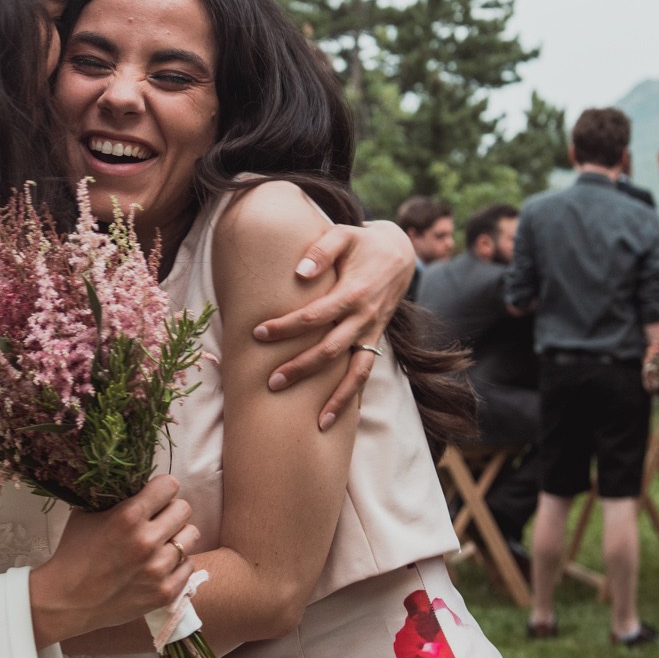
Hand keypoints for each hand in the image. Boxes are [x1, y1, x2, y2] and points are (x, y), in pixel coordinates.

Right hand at [30, 475, 197, 646]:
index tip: (156, 496)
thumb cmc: (73, 554)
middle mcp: (148, 541)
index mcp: (128, 517)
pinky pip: (189, 566)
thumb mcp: (86, 515)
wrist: (67, 602)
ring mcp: (158, 569)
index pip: (170, 485)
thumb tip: (135, 483)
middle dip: (171, 511)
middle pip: (184, 509)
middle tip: (158, 520)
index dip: (162, 488)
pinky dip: (177, 564)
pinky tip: (160, 565)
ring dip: (177, 537)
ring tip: (161, 543)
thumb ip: (114, 498)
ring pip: (190, 536)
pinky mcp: (164, 593)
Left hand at [251, 221, 412, 428]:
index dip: (286, 326)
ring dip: (336, 397)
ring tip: (317, 423)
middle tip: (272, 383)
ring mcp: (372, 331)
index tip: (258, 334)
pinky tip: (338, 416)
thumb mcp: (343, 234)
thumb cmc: (362, 243)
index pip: (314, 316)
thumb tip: (299, 273)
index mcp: (352, 292)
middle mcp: (364, 317)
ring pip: (355, 371)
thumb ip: (321, 251)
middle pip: (331, 351)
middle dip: (302, 369)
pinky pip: (366, 371)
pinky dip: (354, 394)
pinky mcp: (375, 338)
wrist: (400, 252)